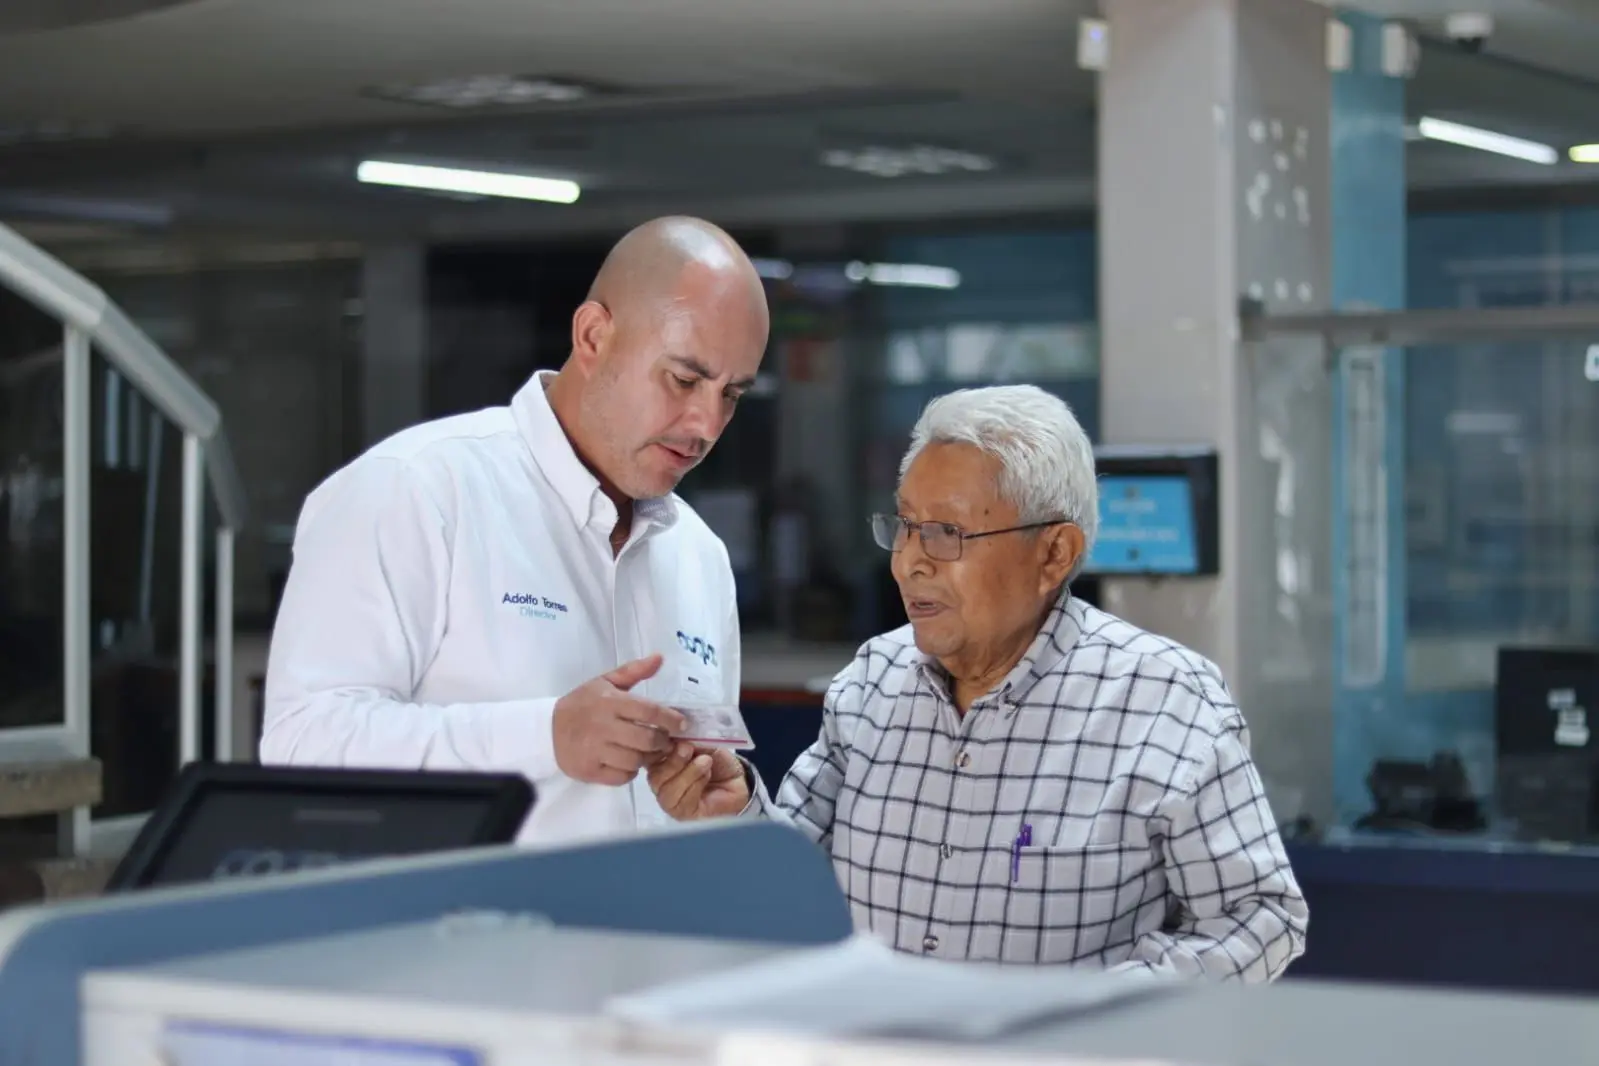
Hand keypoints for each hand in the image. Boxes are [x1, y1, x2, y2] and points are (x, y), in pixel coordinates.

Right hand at [552, 655, 686, 785]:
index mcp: (609, 702)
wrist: (547, 730)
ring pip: (636, 760)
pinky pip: (622, 777)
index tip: (682, 724)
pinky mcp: (589, 770)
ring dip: (649, 758)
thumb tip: (660, 658)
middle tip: (666, 741)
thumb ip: (633, 671)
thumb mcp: (605, 682)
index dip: (671, 719)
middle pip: (647, 739)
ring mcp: (595, 750)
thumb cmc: (582, 704)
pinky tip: (630, 762)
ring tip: (650, 752)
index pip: (649, 711)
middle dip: (663, 742)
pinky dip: (631, 772)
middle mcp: (603, 726)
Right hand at [647, 741, 750, 819]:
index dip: (656, 748)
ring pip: (667, 791)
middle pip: (654, 777)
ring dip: (688, 772)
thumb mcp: (702, 744)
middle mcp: (661, 783)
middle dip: (673, 761)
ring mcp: (670, 801)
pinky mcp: (683, 814)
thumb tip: (675, 735)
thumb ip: (687, 740)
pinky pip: (682, 802)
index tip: (671, 736)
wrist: (738, 781)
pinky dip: (696, 784)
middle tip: (688, 748)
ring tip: (705, 762)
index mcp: (660, 763)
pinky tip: (707, 775)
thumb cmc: (717, 762)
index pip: (647, 758)